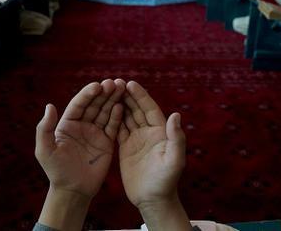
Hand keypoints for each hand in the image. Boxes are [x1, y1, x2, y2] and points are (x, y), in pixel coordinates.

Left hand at [35, 79, 125, 198]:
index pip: (79, 104)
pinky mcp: (107, 142)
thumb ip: (45, 128)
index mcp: (67, 124)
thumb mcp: (45, 150)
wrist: (72, 190)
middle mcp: (82, 125)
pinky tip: (121, 106)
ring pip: (105, 112)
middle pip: (94, 105)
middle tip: (113, 83)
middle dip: (103, 93)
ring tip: (121, 87)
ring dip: (113, 99)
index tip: (97, 85)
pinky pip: (113, 126)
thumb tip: (49, 106)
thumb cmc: (56, 171)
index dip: (88, 94)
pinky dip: (117, 116)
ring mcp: (95, 133)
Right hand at [118, 81, 185, 206]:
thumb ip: (176, 138)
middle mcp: (149, 133)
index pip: (149, 109)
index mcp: (160, 132)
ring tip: (107, 91)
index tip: (130, 83)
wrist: (153, 199)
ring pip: (127, 117)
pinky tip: (104, 110)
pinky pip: (119, 129)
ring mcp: (137, 140)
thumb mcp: (174, 160)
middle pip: (137, 109)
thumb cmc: (166, 181)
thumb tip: (175, 114)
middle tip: (116, 82)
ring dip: (119, 104)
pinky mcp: (126, 148)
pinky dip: (113, 119)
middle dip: (128, 95)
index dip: (141, 96)